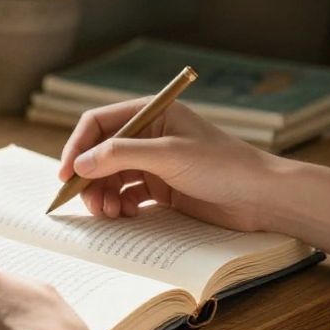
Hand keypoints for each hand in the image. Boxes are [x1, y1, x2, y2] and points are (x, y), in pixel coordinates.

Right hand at [57, 98, 274, 230]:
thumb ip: (120, 155)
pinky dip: (120, 206)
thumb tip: (78, 164)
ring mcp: (154, 162)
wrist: (262, 198)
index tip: (66, 175)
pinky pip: (127, 194)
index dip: (77, 147)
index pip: (98, 123)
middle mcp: (148, 135)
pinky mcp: (161, 187)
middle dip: (89, 179)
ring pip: (110, 177)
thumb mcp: (168, 155)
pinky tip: (127, 216)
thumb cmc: (223, 166)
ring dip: (103, 196)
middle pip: (100, 153)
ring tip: (109, 214)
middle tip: (88, 204)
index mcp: (151, 113)